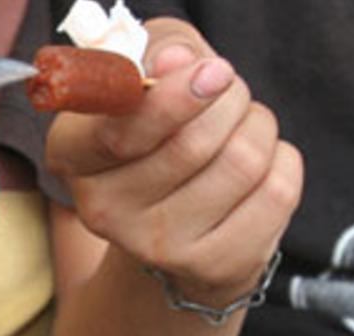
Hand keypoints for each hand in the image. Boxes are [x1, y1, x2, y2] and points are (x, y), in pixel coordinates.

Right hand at [46, 18, 303, 303]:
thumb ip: (158, 53)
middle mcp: (102, 209)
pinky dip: (281, 161)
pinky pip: (276, 193)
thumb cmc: (158, 127)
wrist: (172, 214)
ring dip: (259, 127)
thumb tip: (177, 63)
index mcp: (72, 155)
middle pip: (193, 144)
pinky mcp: (212, 265)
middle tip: (229, 92)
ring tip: (242, 128)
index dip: (174, 100)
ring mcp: (156, 246)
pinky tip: (259, 166)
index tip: (215, 71)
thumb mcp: (147, 73)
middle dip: (230, 100)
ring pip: (242, 163)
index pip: (121, 135)